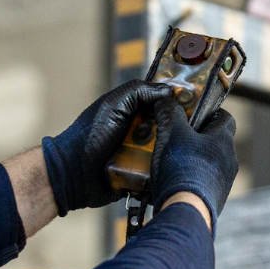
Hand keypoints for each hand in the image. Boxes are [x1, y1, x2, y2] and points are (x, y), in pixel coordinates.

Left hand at [42, 81, 173, 214]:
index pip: (164, 104)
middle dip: (179, 131)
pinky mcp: (143, 177)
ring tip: (179, 154)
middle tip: (186, 133)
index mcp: (135, 112)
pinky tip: (172, 171)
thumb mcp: (114, 105)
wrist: (74, 174)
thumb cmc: (90, 135)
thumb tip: (170, 91)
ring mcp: (142, 156)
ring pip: (169, 152)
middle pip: (172, 129)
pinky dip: (165, 172)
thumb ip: (139, 91)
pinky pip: (161, 174)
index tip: (195, 104)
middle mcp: (141, 132)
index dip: (179, 104)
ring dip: (172, 153)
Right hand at [149, 101, 237, 225]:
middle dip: (197, 138)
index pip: (223, 117)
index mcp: (223, 140)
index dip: (207, 112)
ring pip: (209, 163)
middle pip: (215, 141)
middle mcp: (229, 160)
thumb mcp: (171, 132)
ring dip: (194, 160)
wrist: (186, 211)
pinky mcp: (215, 199)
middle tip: (175, 137)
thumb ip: (170, 112)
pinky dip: (191, 180)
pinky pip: (204, 183)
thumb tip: (165, 100)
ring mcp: (224, 182)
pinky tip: (173, 182)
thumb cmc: (182, 168)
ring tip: (171, 162)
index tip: (190, 114)